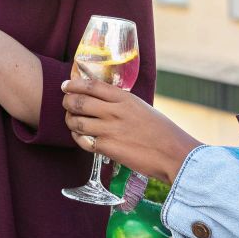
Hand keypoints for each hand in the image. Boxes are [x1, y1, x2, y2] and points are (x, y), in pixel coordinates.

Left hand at [62, 76, 201, 183]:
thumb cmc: (162, 131)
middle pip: (79, 101)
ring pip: (77, 121)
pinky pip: (83, 140)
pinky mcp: (108, 148)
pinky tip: (79, 136)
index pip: (91, 85)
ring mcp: (110, 130)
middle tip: (66, 104)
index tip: (65, 85)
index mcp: (125, 98)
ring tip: (71, 121)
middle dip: (67, 102)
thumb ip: (122, 103)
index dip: (74, 84)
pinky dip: (77, 137)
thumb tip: (104, 101)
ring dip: (70, 121)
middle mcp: (115, 111)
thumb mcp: (141, 108)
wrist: (173, 153)